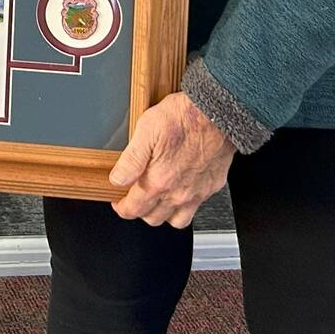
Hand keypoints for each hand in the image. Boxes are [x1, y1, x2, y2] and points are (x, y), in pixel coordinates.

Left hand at [109, 91, 235, 226]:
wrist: (216, 113)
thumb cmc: (183, 118)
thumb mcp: (145, 131)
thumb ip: (130, 161)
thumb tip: (117, 179)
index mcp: (159, 182)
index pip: (134, 209)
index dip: (122, 208)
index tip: (118, 202)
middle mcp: (179, 193)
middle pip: (153, 218)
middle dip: (140, 211)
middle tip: (135, 198)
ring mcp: (197, 192)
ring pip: (176, 220)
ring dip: (163, 213)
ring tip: (157, 200)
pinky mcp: (212, 186)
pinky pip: (196, 208)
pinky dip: (185, 206)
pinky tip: (180, 191)